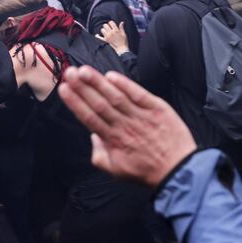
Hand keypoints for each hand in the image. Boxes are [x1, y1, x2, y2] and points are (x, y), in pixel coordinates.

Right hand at [58, 66, 196, 187]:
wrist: (178, 170)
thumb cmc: (147, 172)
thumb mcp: (116, 171)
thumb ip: (99, 155)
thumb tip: (92, 137)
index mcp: (113, 140)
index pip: (89, 117)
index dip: (75, 102)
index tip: (63, 89)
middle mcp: (124, 125)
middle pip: (99, 103)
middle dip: (82, 87)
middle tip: (68, 72)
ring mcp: (142, 116)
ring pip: (116, 96)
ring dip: (98, 82)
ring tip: (84, 70)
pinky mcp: (158, 109)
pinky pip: (139, 94)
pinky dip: (126, 84)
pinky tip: (112, 76)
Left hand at [97, 21, 128, 54]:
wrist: (121, 48)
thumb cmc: (123, 41)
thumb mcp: (124, 34)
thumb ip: (122, 28)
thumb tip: (122, 22)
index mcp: (116, 30)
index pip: (111, 22)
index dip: (111, 22)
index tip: (112, 24)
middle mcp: (111, 33)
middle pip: (105, 25)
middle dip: (107, 25)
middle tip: (109, 28)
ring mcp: (107, 36)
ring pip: (102, 30)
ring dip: (104, 30)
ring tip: (106, 31)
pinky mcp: (105, 40)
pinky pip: (99, 37)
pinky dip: (98, 36)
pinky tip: (97, 35)